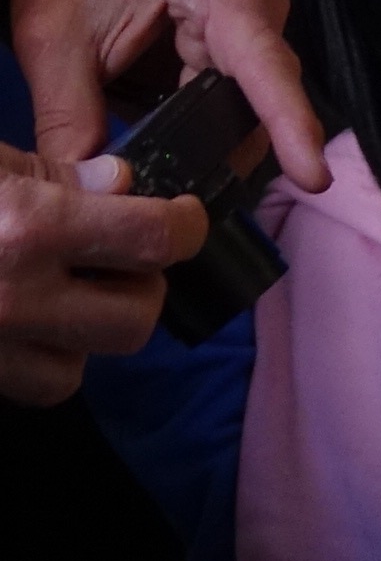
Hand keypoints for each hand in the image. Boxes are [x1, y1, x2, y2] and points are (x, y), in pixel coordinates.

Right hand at [0, 142, 190, 404]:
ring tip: (60, 294)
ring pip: (81, 368)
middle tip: (112, 260)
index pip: (154, 239)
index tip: (182, 218)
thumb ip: (53, 174)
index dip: (184, 226)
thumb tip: (121, 183)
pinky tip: (24, 325)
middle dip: (138, 288)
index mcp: (28, 229)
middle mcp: (14, 299)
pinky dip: (42, 360)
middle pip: (135, 319)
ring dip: (86, 334)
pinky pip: (34, 387)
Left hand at [7, 0, 326, 197]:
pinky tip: (195, 158)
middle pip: (269, 83)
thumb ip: (69, 117)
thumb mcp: (53, 43)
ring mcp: (250, 15)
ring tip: (199, 188)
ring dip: (230, 138)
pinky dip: (217, 124)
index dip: (289, 120)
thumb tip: (88, 192)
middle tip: (212, 205)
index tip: (313, 174)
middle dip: (251, 143)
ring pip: (257, 92)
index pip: (262, 61)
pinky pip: (239, 90)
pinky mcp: (235, 35)